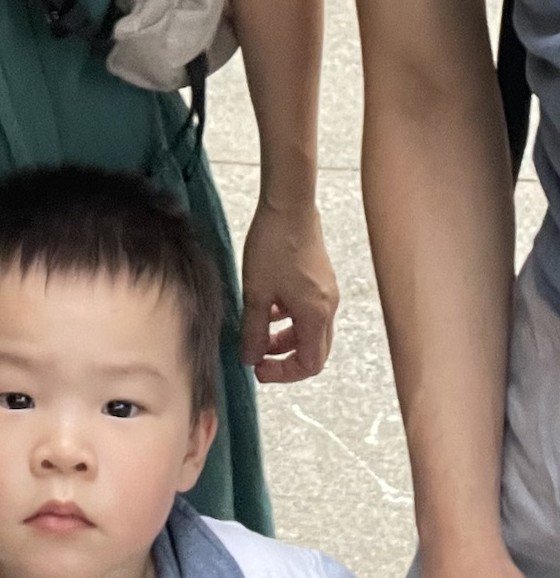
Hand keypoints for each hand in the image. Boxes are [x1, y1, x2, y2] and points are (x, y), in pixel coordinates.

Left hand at [239, 199, 337, 381]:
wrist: (289, 205)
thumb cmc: (273, 246)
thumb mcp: (256, 293)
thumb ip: (253, 331)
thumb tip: (250, 359)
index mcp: (316, 315)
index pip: (310, 364)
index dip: (284, 373)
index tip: (258, 369)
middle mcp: (328, 307)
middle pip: (314, 350)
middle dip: (286, 359)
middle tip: (259, 358)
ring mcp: (326, 292)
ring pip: (310, 329)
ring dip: (285, 338)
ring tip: (258, 333)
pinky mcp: (319, 278)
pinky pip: (308, 310)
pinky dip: (289, 317)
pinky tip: (268, 307)